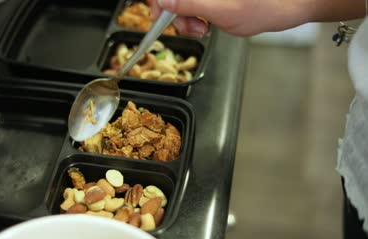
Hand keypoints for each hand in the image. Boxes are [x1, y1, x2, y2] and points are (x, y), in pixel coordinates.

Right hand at [150, 0, 309, 36]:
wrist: (288, 7)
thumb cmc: (264, 7)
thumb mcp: (222, 11)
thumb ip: (189, 4)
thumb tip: (163, 1)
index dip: (158, 1)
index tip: (159, 16)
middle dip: (175, 13)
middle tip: (191, 27)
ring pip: (182, 3)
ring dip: (186, 19)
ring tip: (203, 28)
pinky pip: (192, 6)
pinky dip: (194, 17)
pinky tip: (206, 24)